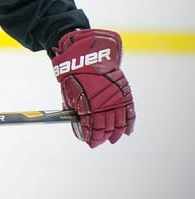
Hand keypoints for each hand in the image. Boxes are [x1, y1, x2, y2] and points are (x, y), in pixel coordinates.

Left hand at [52, 29, 135, 146]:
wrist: (86, 55)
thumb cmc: (74, 76)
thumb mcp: (69, 94)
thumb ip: (75, 111)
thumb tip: (79, 126)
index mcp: (88, 105)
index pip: (92, 128)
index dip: (91, 138)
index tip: (89, 142)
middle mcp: (104, 104)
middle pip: (106, 128)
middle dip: (102, 137)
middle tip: (99, 142)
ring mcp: (116, 98)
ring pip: (119, 123)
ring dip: (115, 133)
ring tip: (112, 139)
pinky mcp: (123, 93)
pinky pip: (129, 112)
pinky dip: (129, 124)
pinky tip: (126, 132)